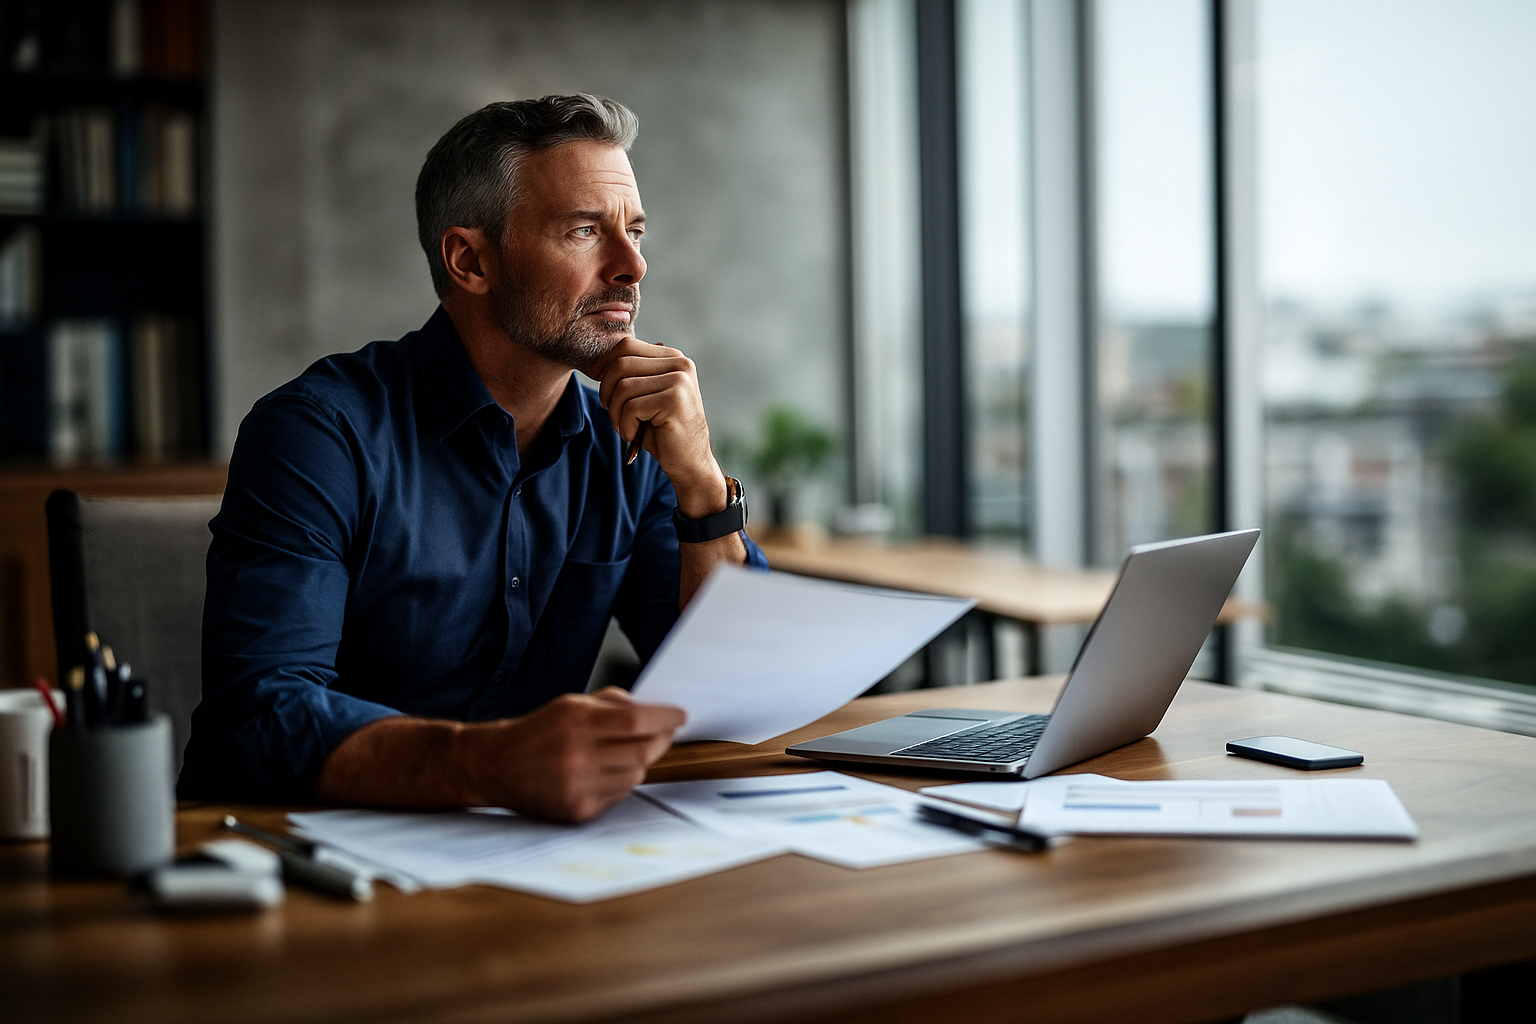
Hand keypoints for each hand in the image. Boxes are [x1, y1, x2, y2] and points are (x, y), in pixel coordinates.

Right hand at [315, 688, 685, 822]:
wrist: (494, 765)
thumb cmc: (537, 731)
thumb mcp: (571, 704)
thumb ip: (612, 704)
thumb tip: (653, 710)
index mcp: (575, 723)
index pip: (635, 721)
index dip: (664, 719)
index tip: (680, 715)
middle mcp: (576, 756)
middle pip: (642, 751)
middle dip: (658, 741)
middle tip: (662, 733)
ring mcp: (577, 787)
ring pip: (635, 776)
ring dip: (638, 762)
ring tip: (623, 752)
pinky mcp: (577, 811)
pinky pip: (619, 796)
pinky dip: (620, 782)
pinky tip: (603, 772)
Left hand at [585, 337, 727, 517]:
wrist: (689, 462)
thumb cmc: (662, 430)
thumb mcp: (644, 395)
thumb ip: (630, 374)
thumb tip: (596, 362)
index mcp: (673, 357)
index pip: (626, 346)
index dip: (605, 368)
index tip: (605, 395)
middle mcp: (680, 364)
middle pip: (621, 364)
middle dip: (608, 393)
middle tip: (614, 415)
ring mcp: (680, 381)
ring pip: (623, 386)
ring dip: (617, 413)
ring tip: (628, 427)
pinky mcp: (675, 400)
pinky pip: (631, 406)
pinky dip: (626, 425)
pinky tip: (636, 434)